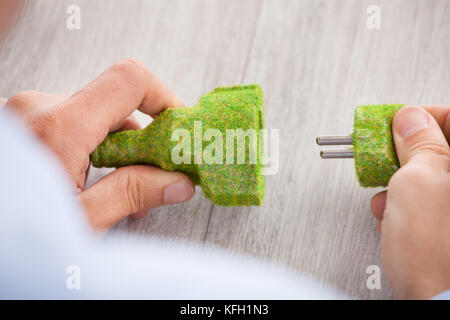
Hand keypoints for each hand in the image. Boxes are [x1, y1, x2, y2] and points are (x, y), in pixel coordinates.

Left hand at [5, 59, 194, 230]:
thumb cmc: (11, 236)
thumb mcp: (80, 223)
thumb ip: (133, 194)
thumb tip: (179, 182)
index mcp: (59, 126)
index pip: (129, 80)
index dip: (165, 98)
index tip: (179, 129)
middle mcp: (40, 107)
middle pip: (116, 104)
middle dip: (145, 141)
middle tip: (155, 181)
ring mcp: (28, 113)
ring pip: (96, 116)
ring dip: (120, 150)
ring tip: (122, 194)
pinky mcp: (24, 123)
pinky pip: (74, 123)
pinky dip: (95, 149)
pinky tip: (96, 184)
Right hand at [371, 105, 449, 298]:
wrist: (436, 304)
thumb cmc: (437, 251)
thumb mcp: (417, 181)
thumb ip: (416, 142)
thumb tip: (409, 119)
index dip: (422, 117)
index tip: (396, 124)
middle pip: (439, 148)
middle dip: (405, 155)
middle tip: (384, 159)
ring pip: (429, 175)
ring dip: (399, 183)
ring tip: (385, 198)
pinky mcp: (447, 225)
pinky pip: (427, 200)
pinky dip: (405, 204)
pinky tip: (391, 218)